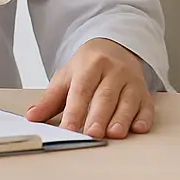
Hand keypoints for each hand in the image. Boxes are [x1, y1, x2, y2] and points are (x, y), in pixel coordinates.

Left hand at [25, 38, 152, 139]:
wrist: (115, 46)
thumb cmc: (89, 66)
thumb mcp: (67, 76)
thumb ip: (50, 99)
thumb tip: (32, 116)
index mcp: (91, 65)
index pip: (82, 90)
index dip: (75, 111)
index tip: (68, 129)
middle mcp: (114, 71)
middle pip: (106, 96)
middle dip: (99, 116)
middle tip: (93, 134)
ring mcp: (132, 81)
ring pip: (128, 100)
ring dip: (122, 118)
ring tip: (114, 134)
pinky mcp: (145, 91)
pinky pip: (147, 105)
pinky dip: (144, 117)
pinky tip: (139, 128)